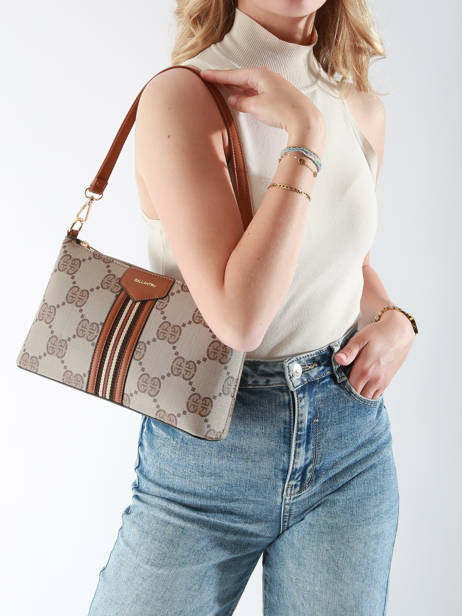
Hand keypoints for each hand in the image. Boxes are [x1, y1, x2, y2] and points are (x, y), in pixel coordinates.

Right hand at [199, 66, 325, 141]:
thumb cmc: (282, 110)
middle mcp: (266, 76)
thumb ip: (241, 102)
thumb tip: (233, 99)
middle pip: (240, 78)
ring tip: (221, 88)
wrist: (305, 120)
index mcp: (259, 75)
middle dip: (225, 79)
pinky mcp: (277, 95)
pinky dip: (246, 94)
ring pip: (248, 85)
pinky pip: (256, 92)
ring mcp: (273, 85)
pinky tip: (240, 98)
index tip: (203, 74)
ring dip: (235, 88)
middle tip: (209, 79)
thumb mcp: (256, 107)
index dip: (217, 76)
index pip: (233, 75)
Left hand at [334, 310, 415, 399]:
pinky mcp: (388, 381)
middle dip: (349, 395)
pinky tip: (362, 388)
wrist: (399, 332)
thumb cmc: (379, 333)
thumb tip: (338, 360)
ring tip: (351, 389)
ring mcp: (382, 381)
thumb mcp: (361, 338)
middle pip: (358, 396)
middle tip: (341, 389)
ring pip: (368, 398)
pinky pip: (376, 395)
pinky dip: (368, 395)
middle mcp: (374, 379)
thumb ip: (349, 351)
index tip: (335, 385)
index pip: (349, 389)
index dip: (341, 389)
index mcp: (365, 369)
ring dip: (359, 396)